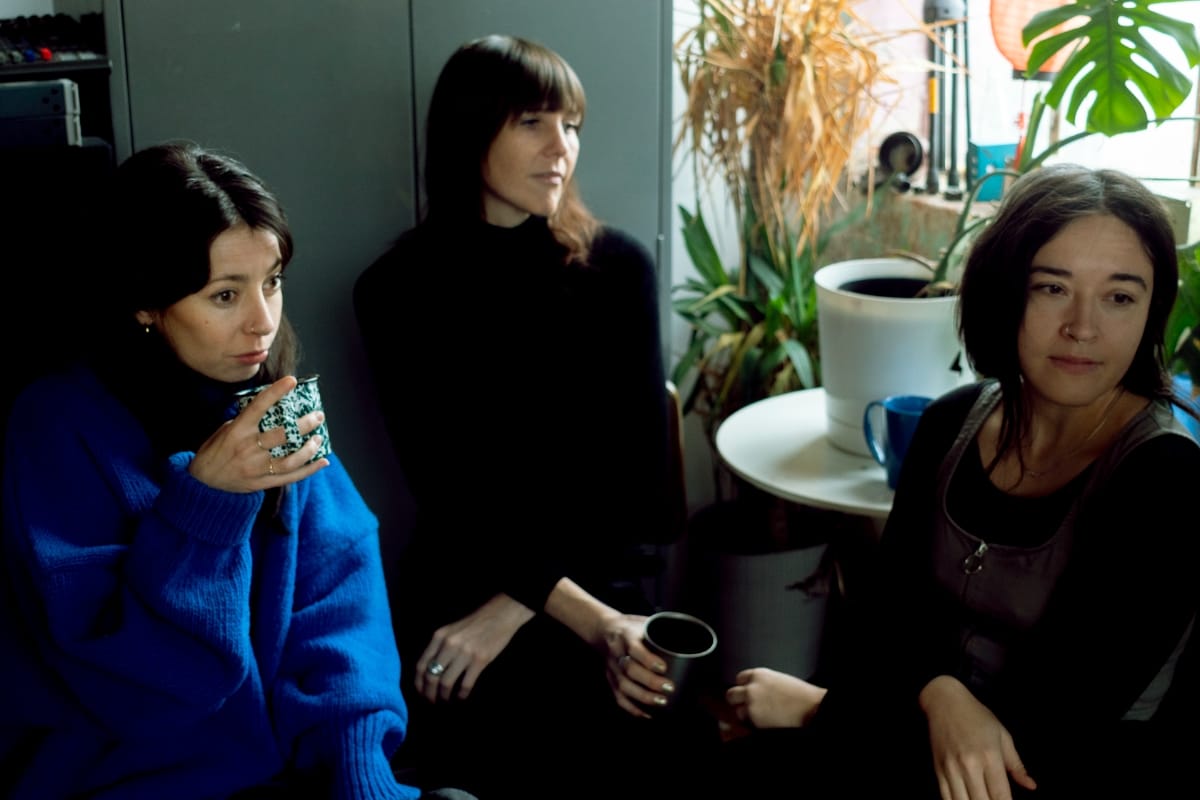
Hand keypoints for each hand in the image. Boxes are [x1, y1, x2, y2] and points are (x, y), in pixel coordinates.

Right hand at [189, 376, 328, 491]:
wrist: (203, 482)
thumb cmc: (216, 450)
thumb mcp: (226, 430)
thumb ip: (248, 421)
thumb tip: (273, 408)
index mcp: (237, 430)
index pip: (258, 407)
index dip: (275, 392)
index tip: (291, 380)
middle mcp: (248, 448)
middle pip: (282, 435)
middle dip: (304, 424)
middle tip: (318, 416)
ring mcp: (256, 467)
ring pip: (290, 459)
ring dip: (309, 449)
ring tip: (318, 438)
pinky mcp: (262, 482)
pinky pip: (290, 477)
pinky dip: (309, 470)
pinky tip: (323, 462)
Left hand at [414, 593, 534, 702]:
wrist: (500, 615)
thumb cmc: (475, 624)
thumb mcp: (451, 630)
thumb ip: (439, 647)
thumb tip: (429, 671)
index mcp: (439, 636)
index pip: (421, 665)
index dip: (418, 683)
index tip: (421, 692)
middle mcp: (449, 644)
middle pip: (431, 676)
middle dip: (429, 693)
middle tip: (432, 701)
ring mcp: (465, 652)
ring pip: (446, 682)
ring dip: (444, 696)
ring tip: (446, 701)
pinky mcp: (480, 660)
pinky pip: (465, 684)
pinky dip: (461, 695)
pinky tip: (462, 697)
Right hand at [600, 613, 674, 718]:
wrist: (604, 630)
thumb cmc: (632, 627)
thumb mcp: (645, 621)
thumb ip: (664, 630)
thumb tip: (692, 641)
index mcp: (626, 635)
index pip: (634, 648)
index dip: (648, 659)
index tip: (664, 668)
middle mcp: (617, 652)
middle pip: (629, 670)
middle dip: (650, 682)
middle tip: (669, 688)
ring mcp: (612, 668)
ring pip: (623, 686)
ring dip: (643, 697)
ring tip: (662, 702)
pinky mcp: (610, 680)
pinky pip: (618, 697)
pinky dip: (632, 708)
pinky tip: (647, 714)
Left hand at [725, 667, 826, 727]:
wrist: (812, 708)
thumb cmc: (802, 696)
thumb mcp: (780, 680)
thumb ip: (764, 683)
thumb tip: (757, 689)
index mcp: (760, 674)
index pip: (740, 678)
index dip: (744, 687)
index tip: (746, 692)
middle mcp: (752, 687)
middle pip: (731, 694)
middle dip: (738, 701)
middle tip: (748, 707)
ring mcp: (751, 703)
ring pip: (737, 711)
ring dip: (746, 714)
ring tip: (761, 717)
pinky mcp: (754, 718)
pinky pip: (746, 723)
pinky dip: (752, 724)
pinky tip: (765, 723)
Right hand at [920, 676, 1037, 799]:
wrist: (944, 702)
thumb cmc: (977, 717)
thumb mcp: (1003, 735)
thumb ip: (1016, 764)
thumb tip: (1031, 786)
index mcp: (990, 757)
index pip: (1001, 795)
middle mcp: (969, 765)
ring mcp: (951, 769)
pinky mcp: (938, 770)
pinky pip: (946, 797)